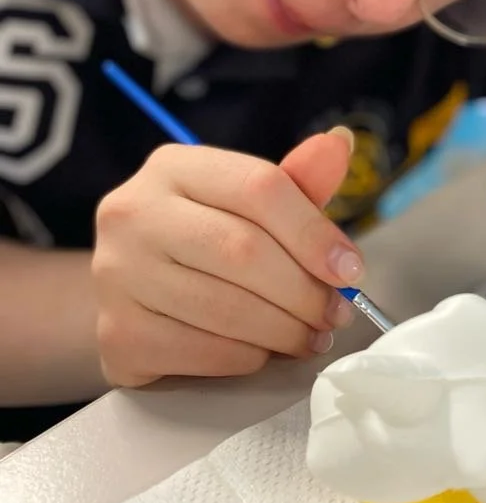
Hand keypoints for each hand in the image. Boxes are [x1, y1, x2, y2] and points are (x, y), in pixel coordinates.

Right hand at [93, 129, 361, 386]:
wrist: (135, 289)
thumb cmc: (204, 237)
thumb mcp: (247, 202)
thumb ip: (297, 181)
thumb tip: (339, 144)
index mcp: (173, 167)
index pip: (259, 188)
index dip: (315, 233)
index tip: (350, 269)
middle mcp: (133, 213)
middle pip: (244, 251)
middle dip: (305, 290)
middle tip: (336, 312)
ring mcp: (117, 275)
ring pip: (227, 309)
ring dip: (285, 330)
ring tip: (312, 335)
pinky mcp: (117, 335)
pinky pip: (204, 352)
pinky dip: (249, 357)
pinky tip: (266, 351)